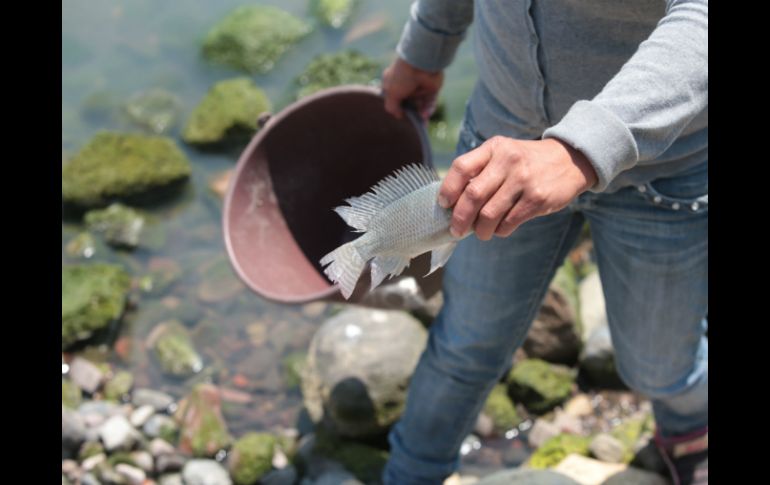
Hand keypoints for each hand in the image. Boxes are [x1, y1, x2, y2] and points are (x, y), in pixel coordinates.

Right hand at [382, 57, 443, 120]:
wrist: (421, 63)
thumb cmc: (401, 76)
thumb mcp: (391, 94)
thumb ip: (392, 107)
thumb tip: (398, 116)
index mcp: (392, 82)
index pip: (392, 97)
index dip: (395, 107)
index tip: (398, 116)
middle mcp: (406, 84)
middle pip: (407, 103)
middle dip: (409, 114)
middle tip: (411, 124)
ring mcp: (419, 86)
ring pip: (420, 104)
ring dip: (420, 115)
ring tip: (421, 124)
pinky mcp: (432, 88)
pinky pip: (430, 102)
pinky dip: (428, 109)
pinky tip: (425, 116)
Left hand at [438, 136, 597, 239]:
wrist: (570, 160)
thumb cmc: (526, 161)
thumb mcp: (503, 153)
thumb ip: (480, 170)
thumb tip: (452, 202)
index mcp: (494, 148)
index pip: (461, 167)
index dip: (448, 189)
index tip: (444, 204)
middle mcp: (508, 161)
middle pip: (472, 195)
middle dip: (460, 218)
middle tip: (456, 230)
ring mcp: (523, 180)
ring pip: (489, 214)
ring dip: (480, 230)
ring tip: (480, 233)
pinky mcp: (537, 198)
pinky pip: (508, 223)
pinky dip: (499, 231)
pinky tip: (500, 228)